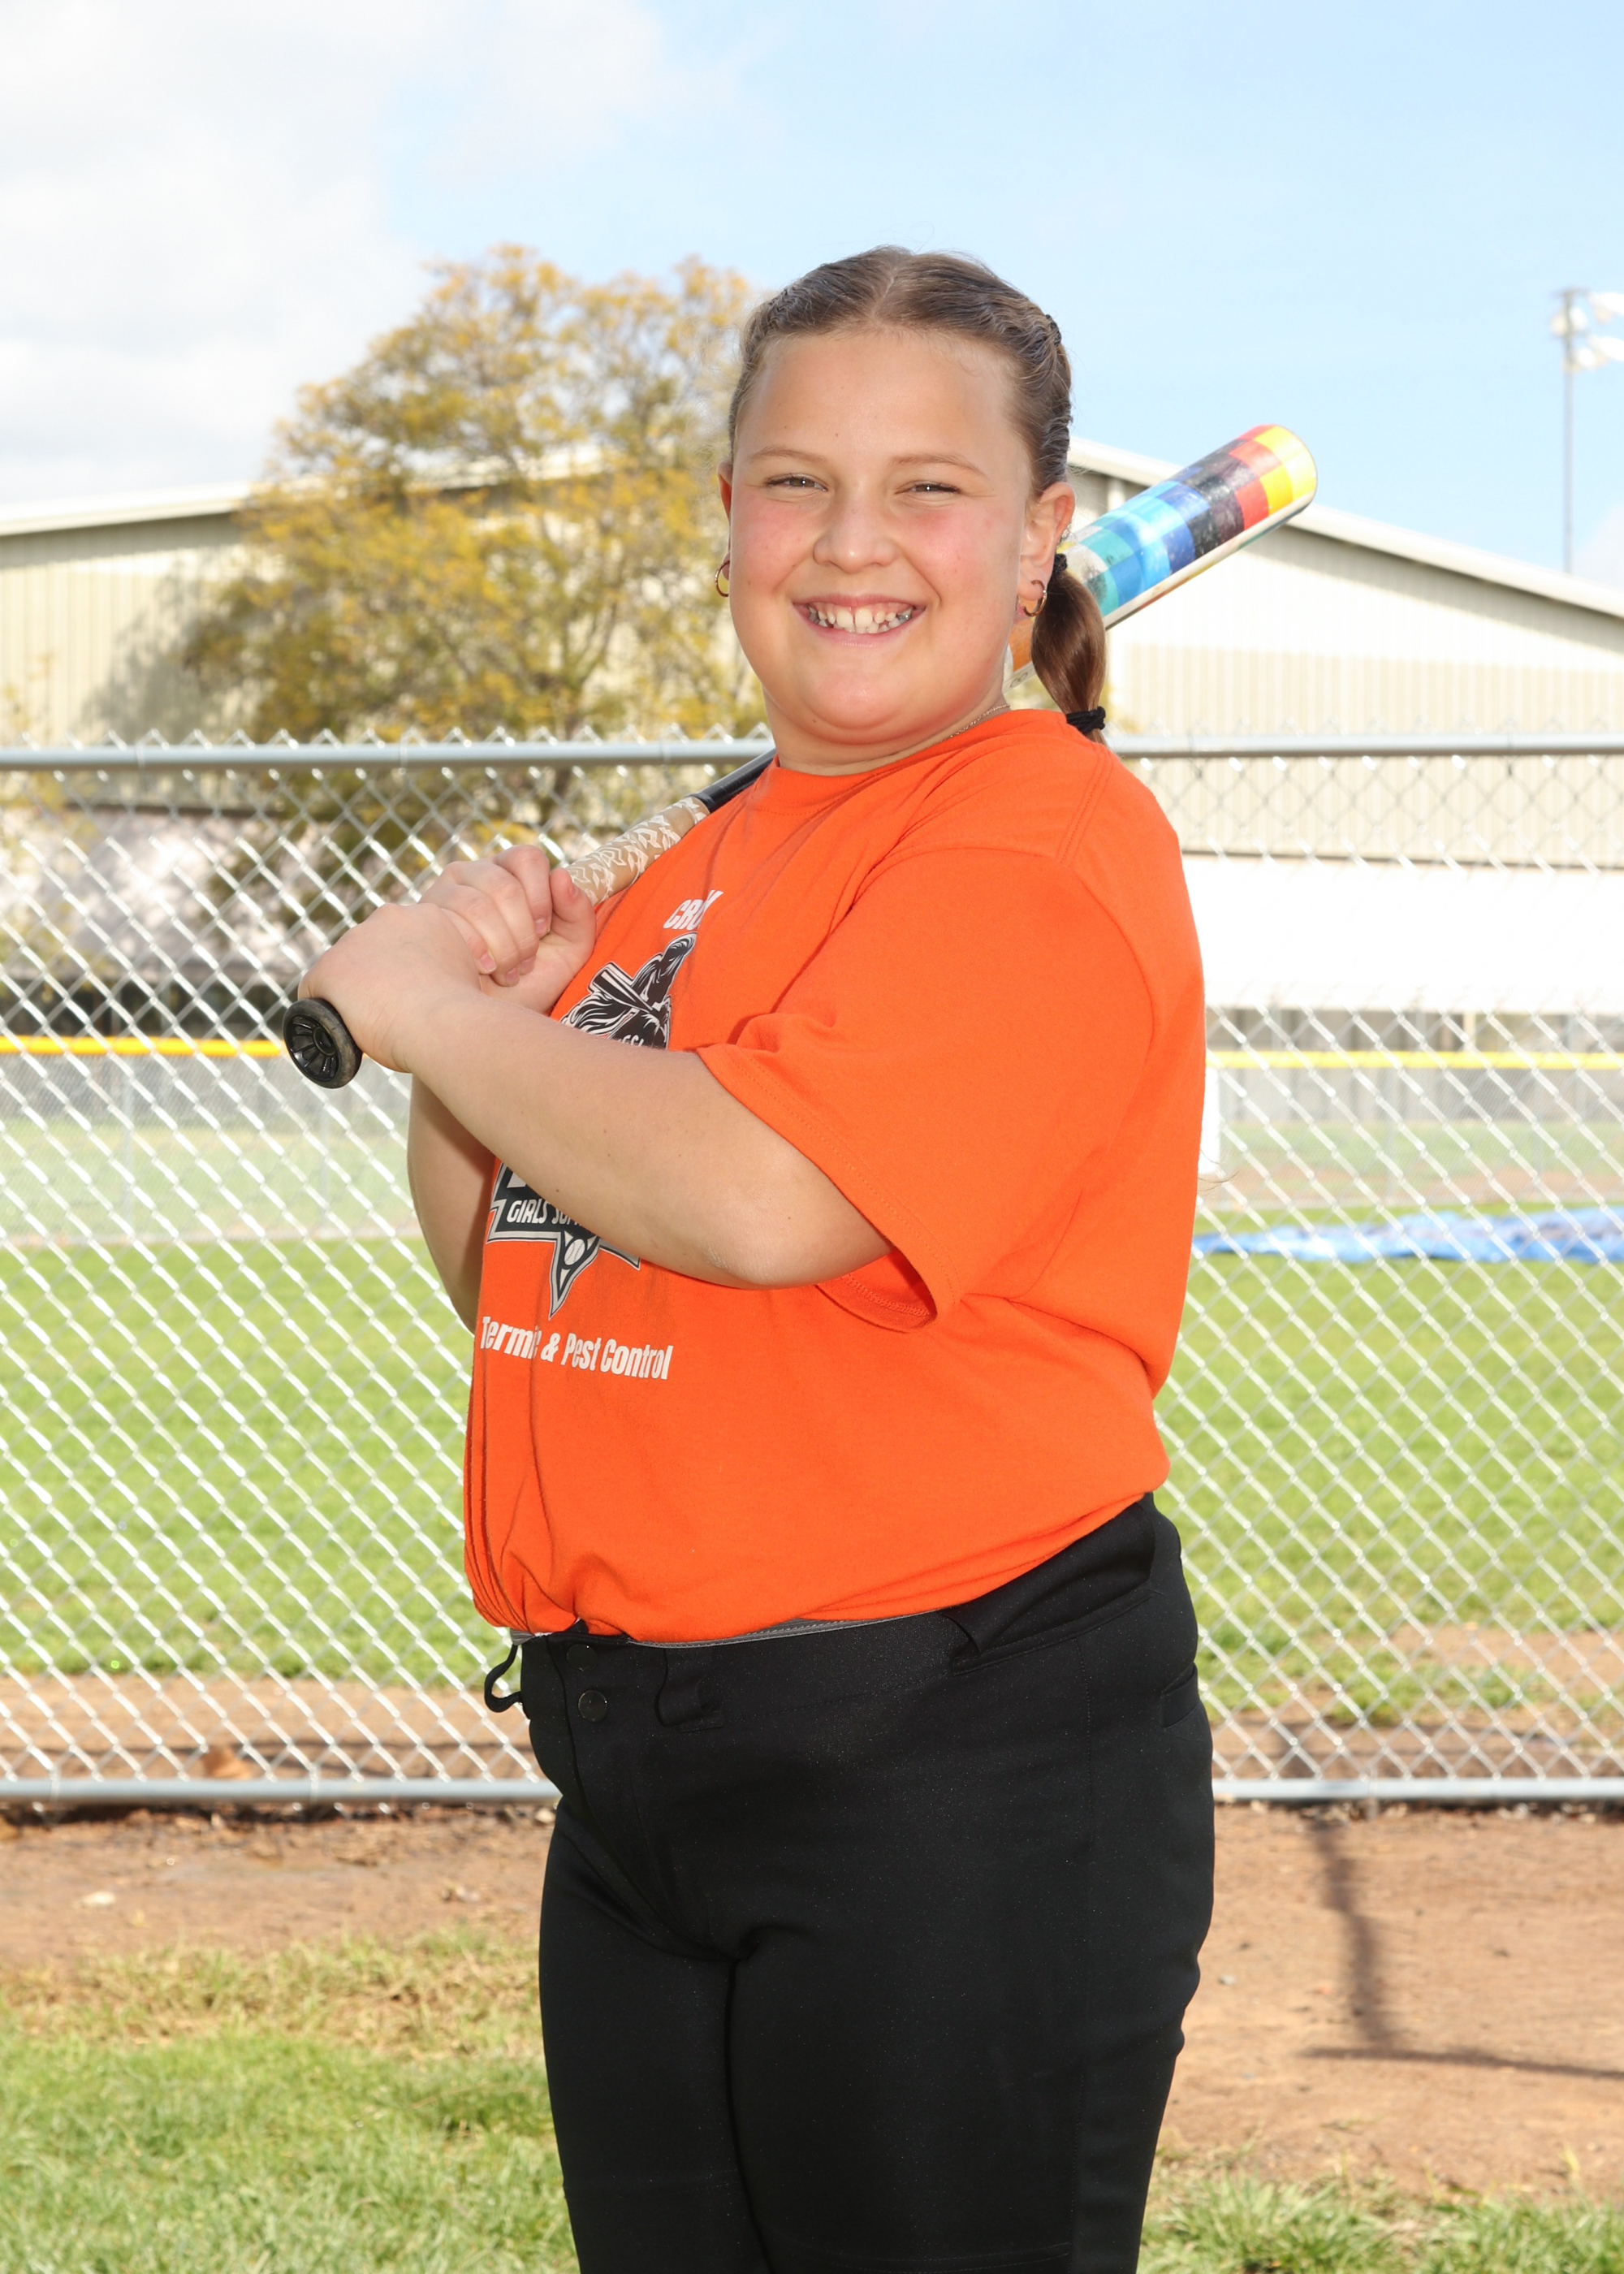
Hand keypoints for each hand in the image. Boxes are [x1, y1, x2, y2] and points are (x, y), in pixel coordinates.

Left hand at [298, 901, 484, 1072]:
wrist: (444, 1024)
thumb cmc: (464, 1013)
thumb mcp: (467, 975)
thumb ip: (450, 968)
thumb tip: (440, 984)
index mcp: (427, 916)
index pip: (401, 940)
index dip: (403, 969)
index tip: (411, 993)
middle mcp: (389, 918)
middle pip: (370, 949)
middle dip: (375, 976)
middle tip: (392, 1010)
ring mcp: (355, 940)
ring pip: (343, 969)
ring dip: (351, 992)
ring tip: (369, 1024)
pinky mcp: (329, 966)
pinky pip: (313, 992)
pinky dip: (323, 1012)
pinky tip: (339, 1029)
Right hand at [419, 846, 596, 1013]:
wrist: (488, 1018)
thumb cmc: (528, 982)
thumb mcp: (569, 953)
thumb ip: (578, 916)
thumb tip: (561, 877)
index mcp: (512, 873)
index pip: (527, 858)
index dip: (540, 896)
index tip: (542, 933)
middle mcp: (476, 873)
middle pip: (504, 885)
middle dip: (521, 933)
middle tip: (524, 963)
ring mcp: (445, 892)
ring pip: (477, 905)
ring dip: (499, 947)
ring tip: (505, 973)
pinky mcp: (424, 917)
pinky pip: (452, 924)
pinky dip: (475, 954)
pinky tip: (480, 971)